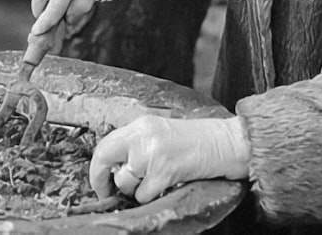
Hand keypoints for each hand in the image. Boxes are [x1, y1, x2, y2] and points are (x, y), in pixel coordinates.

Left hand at [89, 115, 250, 202]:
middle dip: (100, 179)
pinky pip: (143, 194)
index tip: (100, 180)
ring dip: (135, 190)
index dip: (98, 166)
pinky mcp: (163, 171)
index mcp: (141, 125)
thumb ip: (136, 144)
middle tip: (107, 192)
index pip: (106, 143)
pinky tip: (166, 185)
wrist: (224, 143)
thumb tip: (113, 168)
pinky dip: (151, 196)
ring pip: (125, 181)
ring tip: (154, 182)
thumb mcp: (160, 133)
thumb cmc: (195, 141)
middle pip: (105, 156)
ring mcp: (152, 153)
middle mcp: (143, 135)